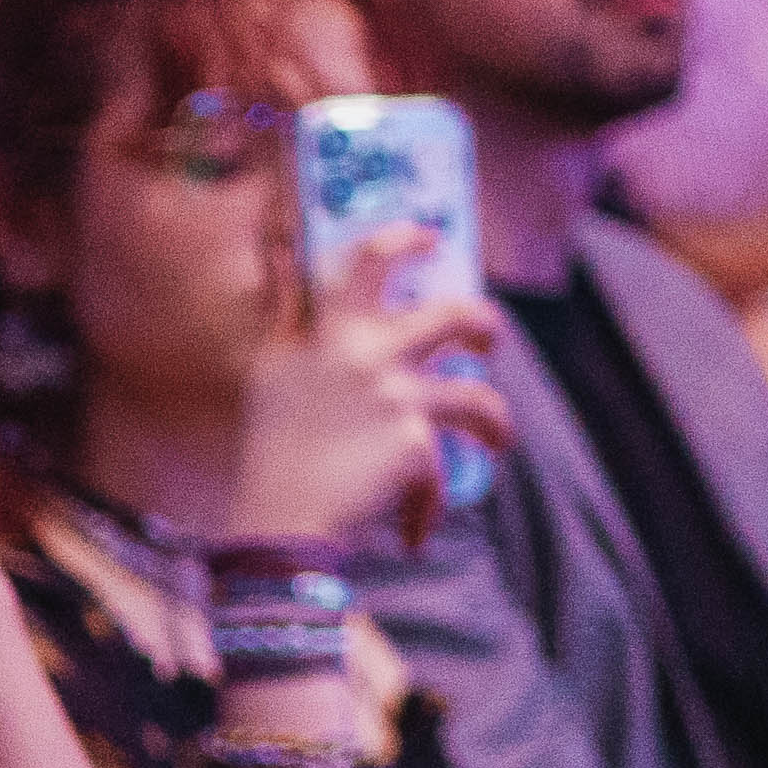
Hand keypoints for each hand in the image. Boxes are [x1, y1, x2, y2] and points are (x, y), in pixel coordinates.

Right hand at [228, 227, 505, 549]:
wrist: (278, 519)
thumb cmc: (270, 444)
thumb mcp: (271, 367)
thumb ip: (287, 311)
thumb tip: (284, 255)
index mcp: (336, 331)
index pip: (373, 259)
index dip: (408, 237)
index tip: (432, 236)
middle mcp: (372, 356)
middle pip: (456, 316)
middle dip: (485, 325)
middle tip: (489, 343)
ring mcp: (398, 400)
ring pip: (478, 400)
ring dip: (496, 423)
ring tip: (497, 440)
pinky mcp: (414, 446)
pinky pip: (439, 471)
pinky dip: (427, 504)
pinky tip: (416, 531)